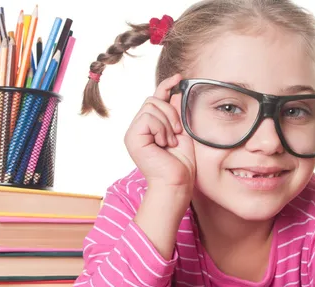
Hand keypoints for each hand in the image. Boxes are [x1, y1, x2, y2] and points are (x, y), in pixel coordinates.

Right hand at [124, 73, 195, 190]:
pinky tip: (164, 143)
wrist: (177, 182)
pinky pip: (148, 117)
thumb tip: (176, 92)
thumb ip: (176, 113)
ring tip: (170, 142)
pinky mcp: (132, 137)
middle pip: (153, 100)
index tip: (179, 77)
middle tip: (177, 133)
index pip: (155, 99)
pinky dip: (161, 128)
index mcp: (149, 127)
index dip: (165, 86)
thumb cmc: (181, 164)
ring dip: (167, 123)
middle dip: (171, 113)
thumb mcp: (182, 132)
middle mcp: (138, 128)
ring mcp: (133, 133)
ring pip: (151, 107)